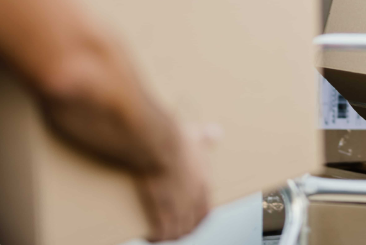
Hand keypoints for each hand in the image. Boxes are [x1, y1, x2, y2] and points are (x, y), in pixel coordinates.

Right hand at [137, 123, 219, 241]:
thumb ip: (207, 138)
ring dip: (169, 236)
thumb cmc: (176, 137)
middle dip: (182, 230)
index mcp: (204, 184)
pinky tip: (149, 236)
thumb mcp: (197, 136)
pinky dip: (155, 237)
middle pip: (191, 225)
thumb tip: (216, 132)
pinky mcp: (162, 208)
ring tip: (159, 236)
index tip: (190, 223)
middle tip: (171, 231)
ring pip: (177, 231)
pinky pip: (162, 232)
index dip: (197, 220)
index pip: (206, 211)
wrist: (162, 142)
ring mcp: (179, 205)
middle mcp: (195, 198)